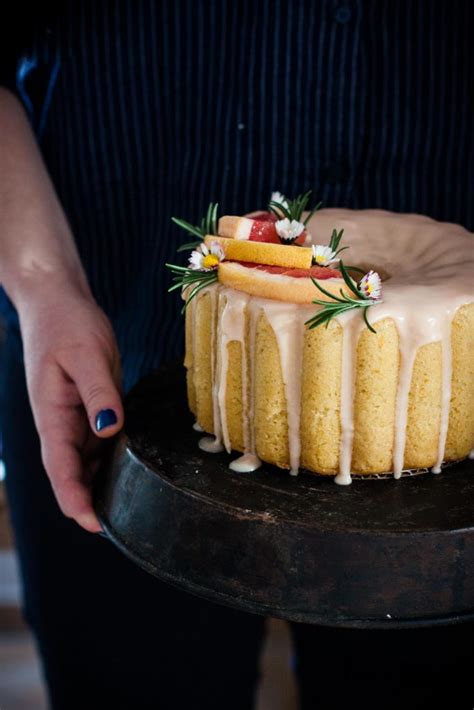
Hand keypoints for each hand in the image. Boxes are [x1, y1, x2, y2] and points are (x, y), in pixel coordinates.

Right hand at [17, 277, 123, 532]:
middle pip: (72, 472)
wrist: (59, 301)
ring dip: (101, 484)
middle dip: (90, 501)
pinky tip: (131, 469)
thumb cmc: (66, 323)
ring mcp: (75, 417)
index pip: (60, 467)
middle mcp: (61, 422)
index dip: (74, 498)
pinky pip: (99, 441)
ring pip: (87, 460)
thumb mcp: (86, 355)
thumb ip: (99, 393)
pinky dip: (111, 458)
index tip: (93, 523)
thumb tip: (109, 430)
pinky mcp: (91, 407)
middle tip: (122, 526)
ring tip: (130, 507)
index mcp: (51, 414)